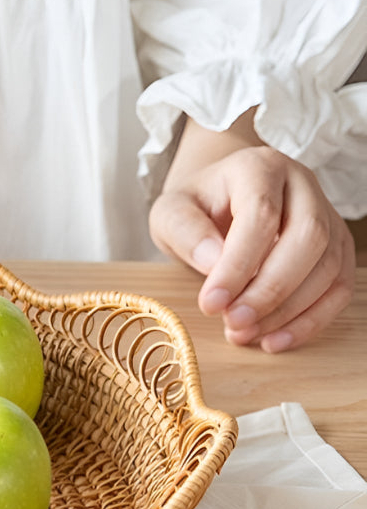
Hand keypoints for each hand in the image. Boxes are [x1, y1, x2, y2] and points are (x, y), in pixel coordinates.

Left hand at [149, 110, 354, 352]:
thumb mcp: (171, 213)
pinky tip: (275, 340)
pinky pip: (339, 287)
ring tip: (244, 334)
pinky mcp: (336, 247)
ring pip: (328, 266)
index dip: (238, 265)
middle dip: (270, 290)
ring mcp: (327, 215)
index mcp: (260, 167)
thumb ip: (186, 233)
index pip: (260, 216)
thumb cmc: (195, 207)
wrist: (218, 200)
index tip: (211, 304)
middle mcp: (303, 186)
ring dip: (289, 310)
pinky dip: (311, 320)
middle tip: (234, 324)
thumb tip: (214, 263)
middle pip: (307, 239)